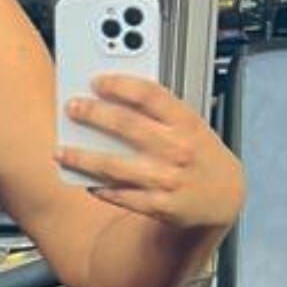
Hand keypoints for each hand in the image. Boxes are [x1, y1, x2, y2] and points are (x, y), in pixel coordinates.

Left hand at [59, 74, 245, 231]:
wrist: (225, 197)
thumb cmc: (201, 156)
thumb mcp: (192, 127)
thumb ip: (160, 114)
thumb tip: (116, 99)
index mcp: (187, 124)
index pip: (152, 96)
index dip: (122, 85)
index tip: (97, 81)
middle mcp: (178, 149)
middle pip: (127, 126)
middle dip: (94, 115)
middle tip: (72, 108)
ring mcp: (167, 178)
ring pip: (114, 166)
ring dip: (82, 158)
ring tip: (61, 152)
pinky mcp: (158, 205)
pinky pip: (119, 195)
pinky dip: (98, 187)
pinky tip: (83, 180)